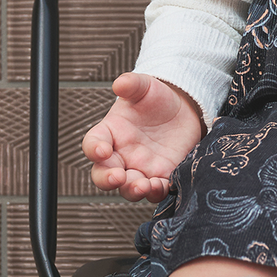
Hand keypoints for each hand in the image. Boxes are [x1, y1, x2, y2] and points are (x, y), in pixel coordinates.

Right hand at [82, 73, 202, 202]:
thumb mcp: (144, 86)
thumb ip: (131, 84)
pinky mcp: (161, 175)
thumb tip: (120, 83)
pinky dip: (156, 192)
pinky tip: (161, 186)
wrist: (182, 109)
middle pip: (103, 174)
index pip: (93, 143)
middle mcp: (121, 154)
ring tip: (142, 185)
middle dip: (107, 179)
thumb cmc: (156, 98)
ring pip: (128, 188)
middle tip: (117, 177)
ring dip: (132, 190)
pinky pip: (154, 191)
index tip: (102, 150)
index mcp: (110, 132)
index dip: (94, 149)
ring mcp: (140, 168)